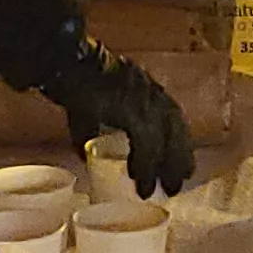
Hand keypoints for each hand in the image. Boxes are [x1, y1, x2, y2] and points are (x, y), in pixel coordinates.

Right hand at [42, 42, 194, 196]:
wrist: (67, 63)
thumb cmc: (75, 82)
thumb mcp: (91, 104)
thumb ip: (92, 128)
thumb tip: (85, 154)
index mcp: (147, 89)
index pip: (173, 118)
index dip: (180, 143)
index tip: (184, 166)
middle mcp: (152, 93)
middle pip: (175, 130)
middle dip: (179, 158)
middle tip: (178, 184)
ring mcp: (144, 100)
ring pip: (164, 139)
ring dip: (166, 166)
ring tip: (166, 189)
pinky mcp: (132, 110)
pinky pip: (145, 143)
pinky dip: (144, 164)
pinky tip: (139, 179)